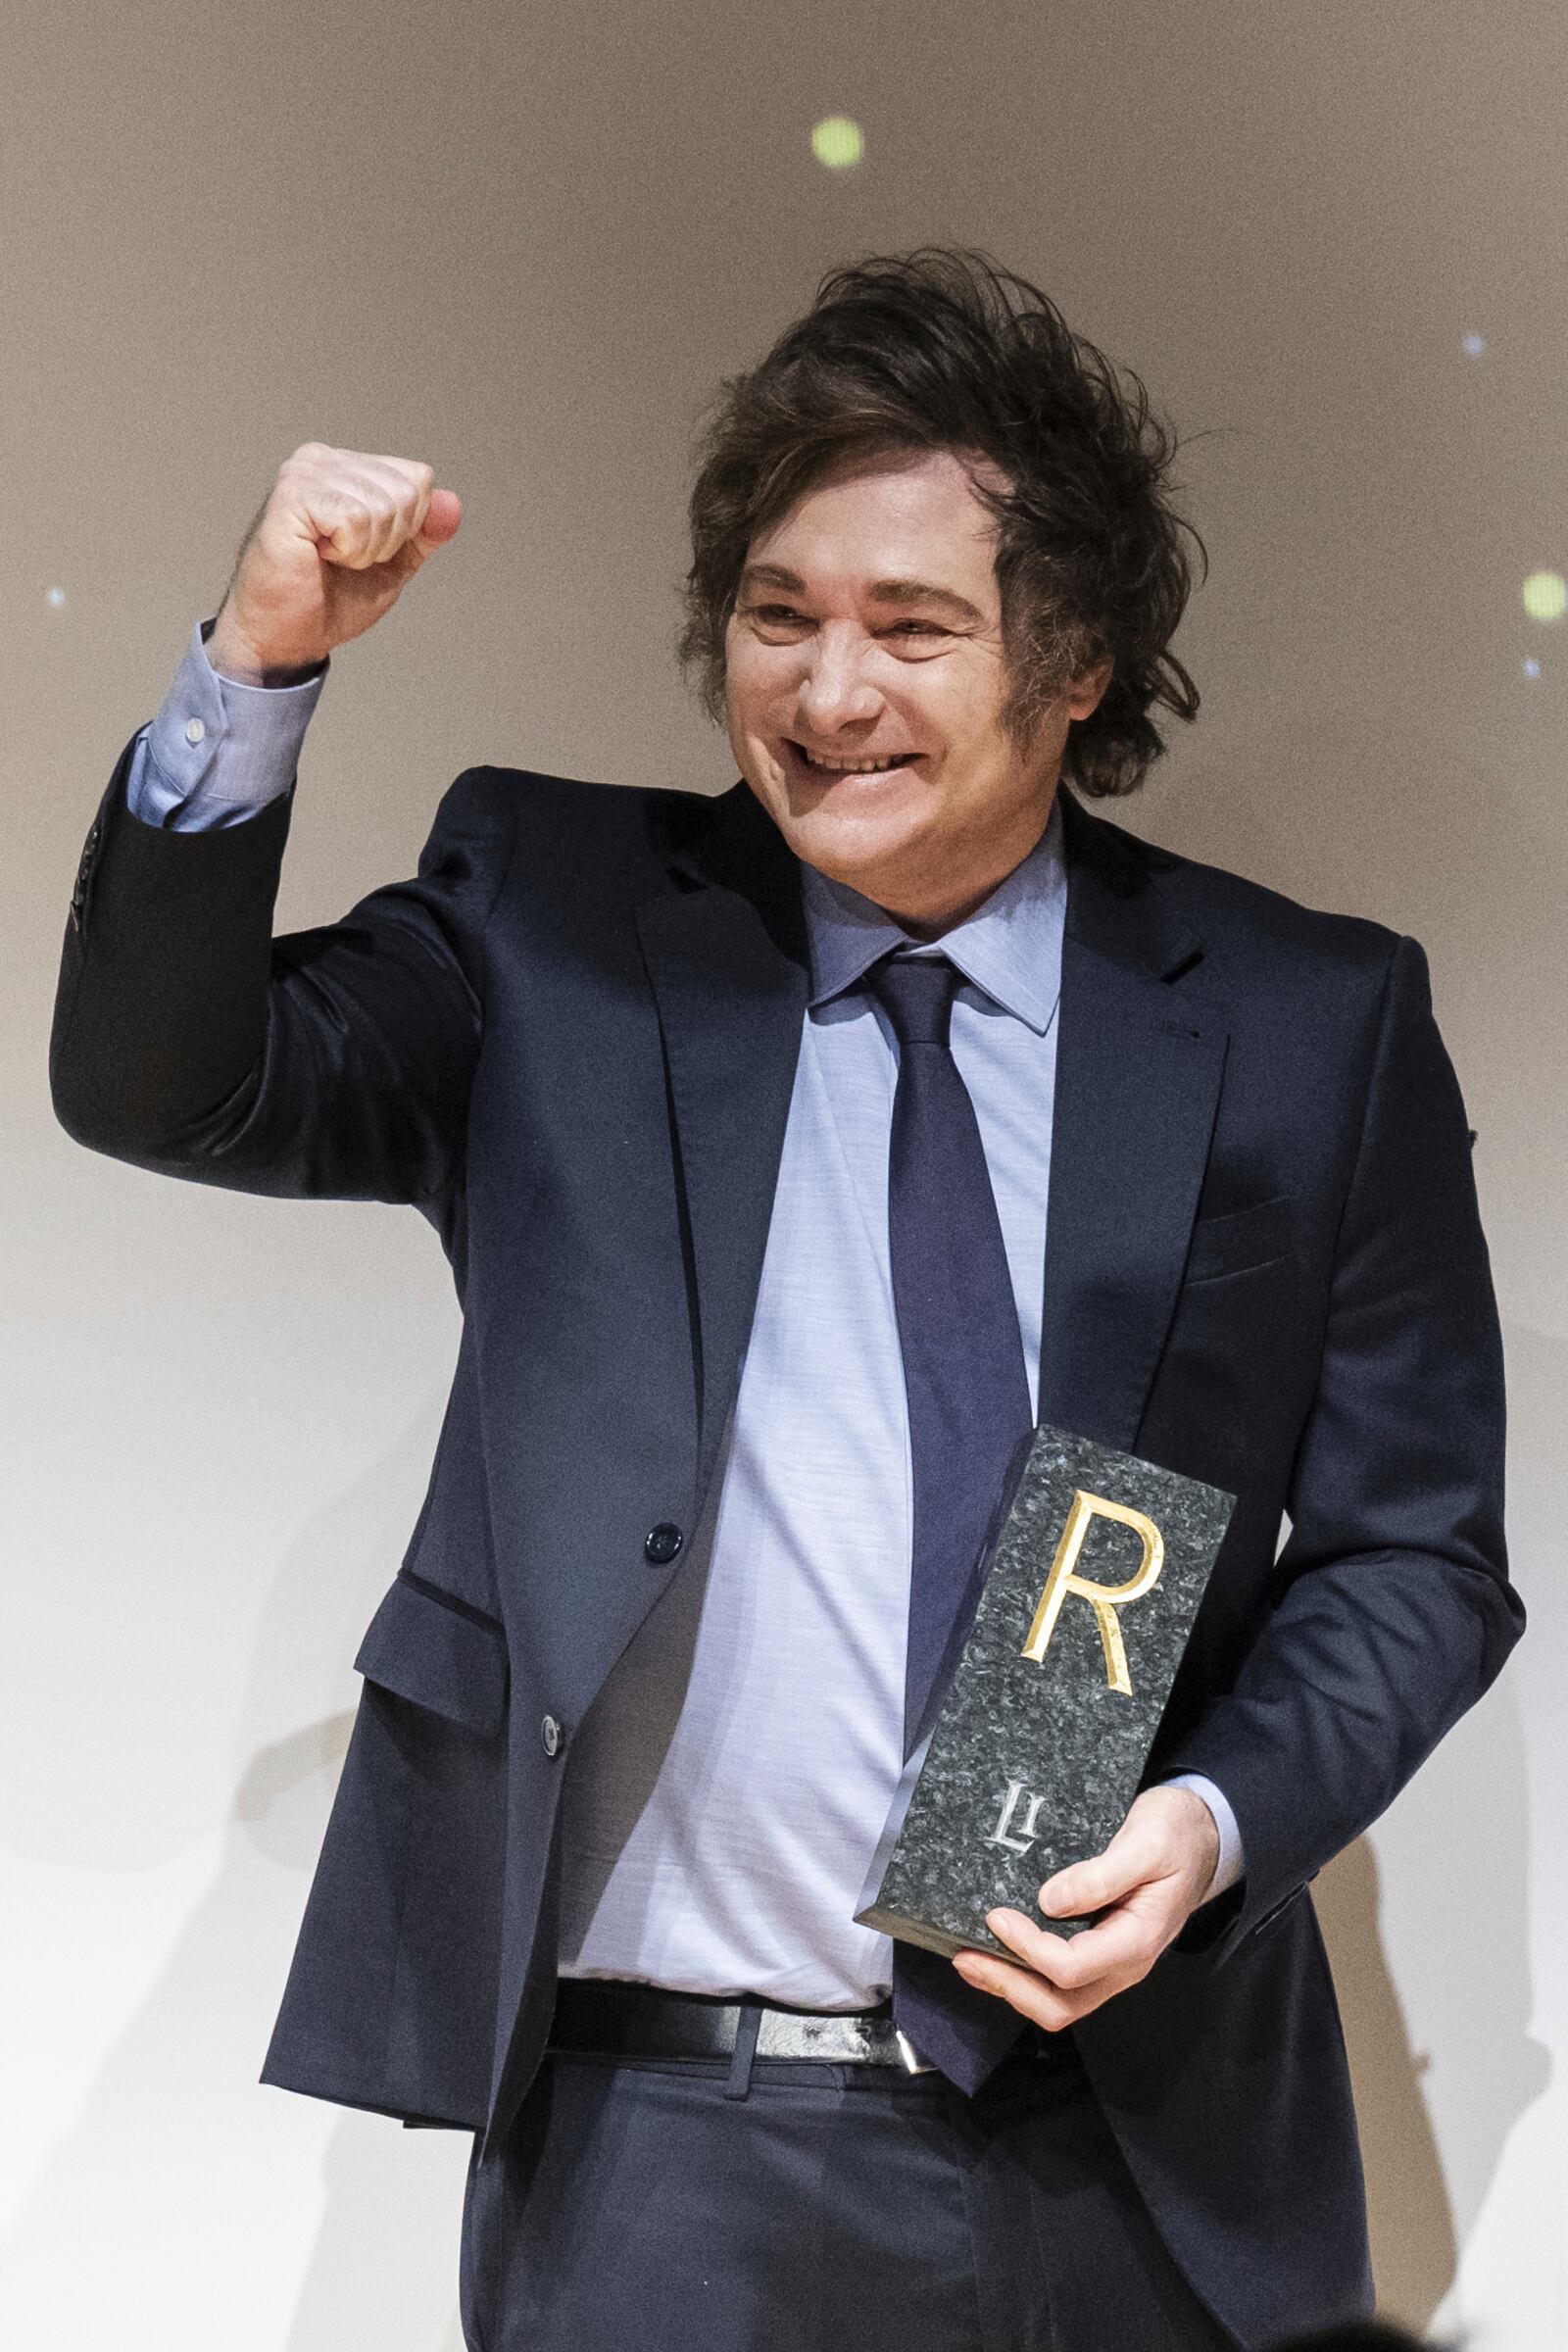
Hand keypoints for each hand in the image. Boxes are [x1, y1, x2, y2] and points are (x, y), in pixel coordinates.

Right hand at [207, 442, 462, 680]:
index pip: (418, 479)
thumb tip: (452, 503)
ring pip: (383, 506)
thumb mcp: (394, 564)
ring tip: (328, 558)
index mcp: (346, 467)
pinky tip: (318, 555)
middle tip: (344, 559)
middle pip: (407, 491)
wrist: (285, 635)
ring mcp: (305, 472)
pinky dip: (348, 550)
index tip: (365, 550)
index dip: (406, 529)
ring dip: (365, 550)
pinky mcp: (292, 495)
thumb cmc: (329, 598)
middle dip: (388, 541)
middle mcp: (323, 460)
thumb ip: (425, 534)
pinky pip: (355, 518)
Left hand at [950, 1782, 1219, 2030]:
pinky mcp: (1100, 1952)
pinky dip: (1023, 1975)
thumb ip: (1103, 1875)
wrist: (1201, 1837)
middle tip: (965, 1956)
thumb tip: (1051, 1900)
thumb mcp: (1148, 1843)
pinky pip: (1060, 1982)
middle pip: (1061, 2003)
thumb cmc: (1177, 1836)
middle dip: (1008, 1985)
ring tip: (969, 1960)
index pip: (1073, 1967)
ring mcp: (1111, 1963)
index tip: (996, 1916)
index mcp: (1137, 1940)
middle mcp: (1123, 1963)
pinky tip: (996, 1953)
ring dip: (1010, 1986)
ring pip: (1057, 2001)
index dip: (1028, 1948)